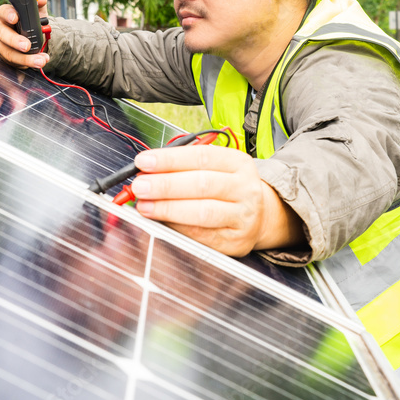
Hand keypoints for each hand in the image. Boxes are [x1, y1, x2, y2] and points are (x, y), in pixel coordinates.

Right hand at [0, 0, 49, 68]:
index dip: (8, 14)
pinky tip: (38, 61)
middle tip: (27, 46)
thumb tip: (40, 0)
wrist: (32, 36)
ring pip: (8, 52)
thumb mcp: (36, 9)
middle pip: (2, 34)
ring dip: (25, 58)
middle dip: (15, 41)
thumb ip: (38, 0)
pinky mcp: (4, 56)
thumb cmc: (30, 20)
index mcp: (4, 14)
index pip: (3, 11)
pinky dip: (27, 64)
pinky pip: (14, 62)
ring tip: (40, 60)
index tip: (15, 18)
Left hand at [129, 145, 304, 256]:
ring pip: (203, 212)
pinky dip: (178, 228)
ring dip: (168, 208)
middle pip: (202, 184)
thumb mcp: (213, 169)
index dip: (170, 159)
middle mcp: (246, 188)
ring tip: (144, 205)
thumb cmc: (225, 187)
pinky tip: (161, 222)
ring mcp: (244, 216)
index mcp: (238, 163)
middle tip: (139, 186)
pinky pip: (202, 235)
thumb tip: (146, 172)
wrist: (260, 216)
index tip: (143, 162)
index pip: (201, 157)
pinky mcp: (236, 242)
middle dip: (165, 185)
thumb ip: (183, 168)